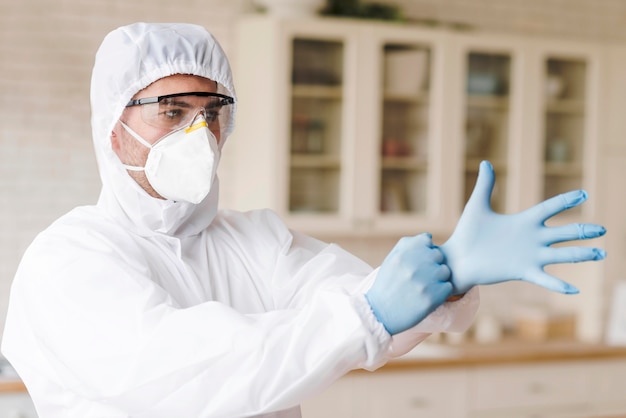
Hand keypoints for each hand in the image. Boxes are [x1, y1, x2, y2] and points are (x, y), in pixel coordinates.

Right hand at [366, 233, 452, 334]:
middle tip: (425, 274)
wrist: (380, 313)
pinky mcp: (431, 299)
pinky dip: (441, 291)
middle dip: (433, 263)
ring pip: (445, 271)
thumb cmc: (387, 284)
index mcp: (403, 255)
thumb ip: (408, 245)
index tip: (420, 259)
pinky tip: (430, 295)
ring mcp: (424, 282)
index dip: (425, 249)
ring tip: (427, 285)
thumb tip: (428, 238)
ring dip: (439, 277)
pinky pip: (447, 287)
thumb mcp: (391, 260)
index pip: (427, 240)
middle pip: (438, 255)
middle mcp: (414, 266)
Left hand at [440, 160, 606, 294]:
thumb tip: (486, 162)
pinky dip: (559, 285)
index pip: (550, 208)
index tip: (584, 193)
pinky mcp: (522, 272)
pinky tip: (574, 290)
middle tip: (602, 229)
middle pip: (563, 233)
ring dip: (581, 254)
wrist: (458, 259)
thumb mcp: (477, 206)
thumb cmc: (466, 233)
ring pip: (561, 255)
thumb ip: (486, 185)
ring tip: (601, 254)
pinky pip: (544, 279)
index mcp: (523, 222)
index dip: (566, 201)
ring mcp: (529, 257)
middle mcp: (531, 239)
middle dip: (583, 231)